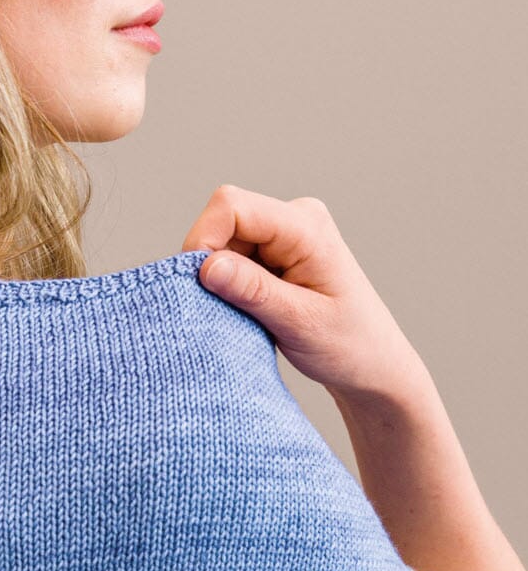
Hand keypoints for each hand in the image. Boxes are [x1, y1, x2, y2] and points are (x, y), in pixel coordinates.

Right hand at [181, 184, 424, 399]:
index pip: (232, 207)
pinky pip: (233, 255)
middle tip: (225, 307)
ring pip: (224, 240)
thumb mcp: (298, 321)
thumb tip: (206, 266)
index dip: (203, 239)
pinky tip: (249, 309)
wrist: (372, 363)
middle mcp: (295, 219)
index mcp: (307, 227)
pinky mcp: (276, 251)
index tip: (198, 284)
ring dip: (220, 277)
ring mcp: (285, 234)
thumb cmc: (348, 344)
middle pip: (224, 222)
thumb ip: (252, 290)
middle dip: (210, 263)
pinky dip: (229, 284)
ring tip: (246, 313)